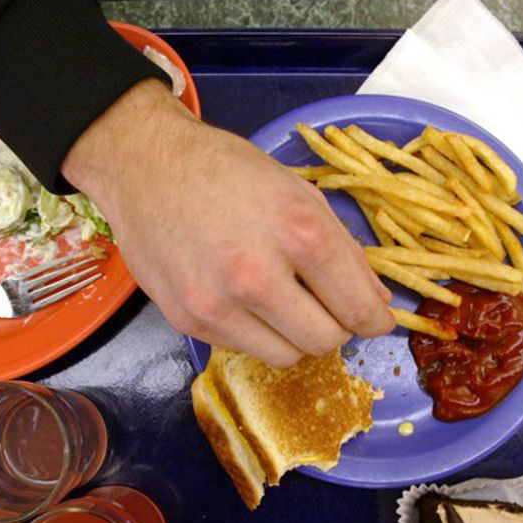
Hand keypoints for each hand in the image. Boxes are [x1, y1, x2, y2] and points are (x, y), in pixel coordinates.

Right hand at [62, 79, 394, 366]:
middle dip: (335, 326)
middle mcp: (257, 276)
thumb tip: (376, 302)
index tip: (374, 319)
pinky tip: (241, 296)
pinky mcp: (188, 321)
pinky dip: (255, 331)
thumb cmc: (226, 170)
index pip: (357, 308)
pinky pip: (244, 348)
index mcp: (299, 233)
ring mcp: (218, 305)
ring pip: (286, 357)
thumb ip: (343, 250)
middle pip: (325, 342)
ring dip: (294, 335)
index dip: (375, 319)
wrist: (146, 166)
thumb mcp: (299, 193)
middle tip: (324, 305)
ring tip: (280, 300)